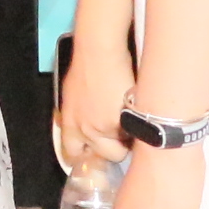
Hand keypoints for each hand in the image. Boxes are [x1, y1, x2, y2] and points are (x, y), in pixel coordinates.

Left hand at [53, 48, 137, 174]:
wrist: (99, 51)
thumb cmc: (86, 66)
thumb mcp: (72, 95)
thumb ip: (77, 115)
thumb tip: (84, 126)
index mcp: (69, 123)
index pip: (74, 154)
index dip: (87, 156)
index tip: (96, 155)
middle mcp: (84, 130)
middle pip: (103, 156)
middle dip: (114, 150)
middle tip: (122, 137)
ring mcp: (103, 128)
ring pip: (123, 147)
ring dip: (128, 139)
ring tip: (133, 122)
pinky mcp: (121, 122)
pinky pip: (134, 135)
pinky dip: (138, 127)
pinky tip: (138, 114)